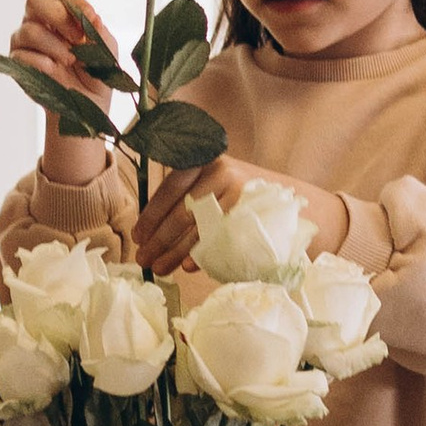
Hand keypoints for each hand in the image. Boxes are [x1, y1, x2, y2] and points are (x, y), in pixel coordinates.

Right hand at [7, 0, 118, 184]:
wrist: (85, 108)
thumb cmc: (96, 75)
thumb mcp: (106, 52)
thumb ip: (99, 32)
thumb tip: (92, 17)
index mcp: (64, 15)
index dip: (76, 4)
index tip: (91, 18)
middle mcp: (41, 22)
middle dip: (57, 16)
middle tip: (75, 38)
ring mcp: (26, 41)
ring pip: (29, 30)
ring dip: (53, 46)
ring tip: (70, 61)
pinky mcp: (18, 62)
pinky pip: (21, 55)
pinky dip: (40, 63)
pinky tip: (54, 71)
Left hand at [133, 157, 343, 277]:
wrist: (287, 201)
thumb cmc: (233, 198)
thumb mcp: (208, 188)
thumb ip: (183, 201)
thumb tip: (147, 236)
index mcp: (203, 157)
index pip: (170, 187)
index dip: (151, 215)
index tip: (138, 238)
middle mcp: (220, 168)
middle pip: (181, 209)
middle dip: (159, 239)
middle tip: (145, 260)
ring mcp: (238, 188)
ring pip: (198, 225)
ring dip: (175, 251)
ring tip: (162, 268)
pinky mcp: (251, 210)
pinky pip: (219, 235)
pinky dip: (202, 252)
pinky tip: (190, 266)